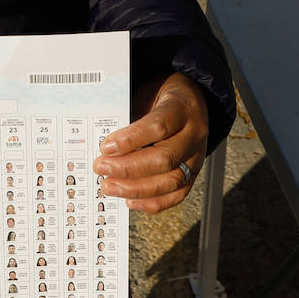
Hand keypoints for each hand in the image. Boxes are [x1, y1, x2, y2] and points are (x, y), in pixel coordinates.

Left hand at [93, 74, 208, 213]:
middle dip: (128, 168)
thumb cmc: (161, 98)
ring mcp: (196, 157)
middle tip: (101, 168)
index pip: (159, 126)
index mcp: (182, 108)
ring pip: (171, 181)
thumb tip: (105, 146)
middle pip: (164, 158)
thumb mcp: (146, 94)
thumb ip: (130, 117)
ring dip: (136, 189)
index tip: (106, 147)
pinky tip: (130, 200)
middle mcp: (194, 135)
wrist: (189, 102)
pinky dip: (153, 202)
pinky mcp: (194, 174)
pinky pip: (177, 195)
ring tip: (109, 187)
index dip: (131, 139)